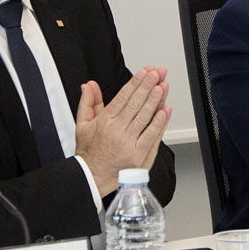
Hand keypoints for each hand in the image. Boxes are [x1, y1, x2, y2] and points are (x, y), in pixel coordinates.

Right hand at [74, 65, 171, 194]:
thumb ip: (88, 103)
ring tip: (163, 86)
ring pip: (145, 118)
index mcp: (105, 122)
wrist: (91, 178)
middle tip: (158, 73)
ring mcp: (129, 143)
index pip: (123, 97)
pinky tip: (166, 111)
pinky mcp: (139, 155)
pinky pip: (152, 137)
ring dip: (156, 101)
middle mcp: (117, 131)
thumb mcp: (82, 125)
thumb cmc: (89, 152)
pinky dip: (160, 123)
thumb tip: (89, 85)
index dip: (135, 83)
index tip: (145, 72)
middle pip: (136, 104)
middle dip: (148, 86)